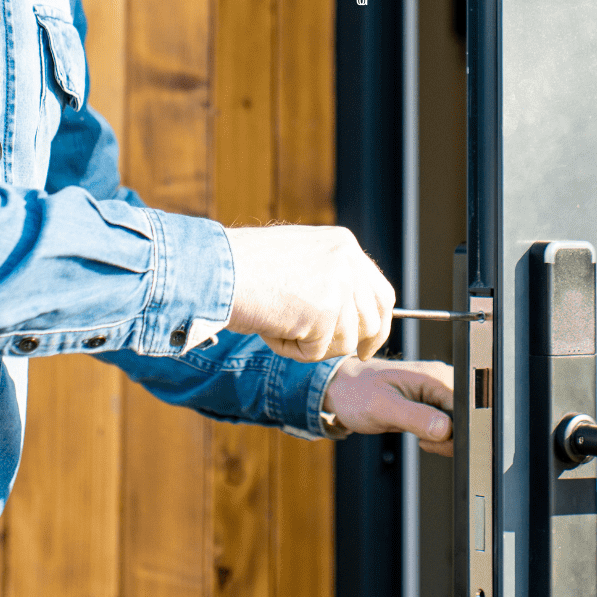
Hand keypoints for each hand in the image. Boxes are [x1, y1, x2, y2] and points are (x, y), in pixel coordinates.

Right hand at [225, 224, 395, 362]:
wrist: (214, 268)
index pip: (381, 292)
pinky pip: (317, 352)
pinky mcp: (325, 312)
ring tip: (278, 324)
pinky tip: (270, 328)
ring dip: (311, 344)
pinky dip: (292, 350)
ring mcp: (339, 285)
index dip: (376, 324)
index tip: (365, 345)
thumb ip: (327, 277)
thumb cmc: (242, 266)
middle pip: (372, 320)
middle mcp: (348, 260)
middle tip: (325, 350)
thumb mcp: (297, 259)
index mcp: (343, 244)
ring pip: (344, 341)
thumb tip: (351, 314)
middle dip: (352, 343)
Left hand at [324, 359, 455, 455]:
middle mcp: (441, 382)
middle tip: (422, 439)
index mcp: (435, 377)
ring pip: (458, 426)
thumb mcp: (383, 407)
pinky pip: (447, 427)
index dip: (457, 431)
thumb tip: (445, 429)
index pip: (467, 408)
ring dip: (442, 439)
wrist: (342, 390)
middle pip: (467, 418)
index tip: (433, 439)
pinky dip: (437, 438)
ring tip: (418, 435)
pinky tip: (420, 435)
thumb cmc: (357, 392)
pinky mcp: (432, 405)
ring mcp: (438, 394)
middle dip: (449, 437)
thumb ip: (415, 417)